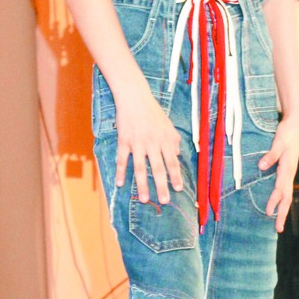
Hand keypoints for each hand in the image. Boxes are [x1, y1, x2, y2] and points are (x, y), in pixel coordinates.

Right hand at [114, 87, 182, 204]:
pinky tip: (120, 184)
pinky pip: (122, 159)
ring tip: (144, 199)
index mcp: (165, 139)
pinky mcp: (124, 141)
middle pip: (157, 168)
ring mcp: (137, 143)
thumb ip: (174, 140)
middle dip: (161, 185)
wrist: (134, 97)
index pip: (172, 161)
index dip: (175, 176)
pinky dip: (120, 172)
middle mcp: (152, 143)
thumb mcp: (168, 124)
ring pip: (139, 167)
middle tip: (164, 201)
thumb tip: (178, 156)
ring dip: (142, 184)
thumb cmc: (153, 111)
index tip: (178, 189)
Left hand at [258, 114, 298, 232]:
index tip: (268, 213)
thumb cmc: (287, 132)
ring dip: (282, 208)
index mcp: (287, 168)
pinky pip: (285, 188)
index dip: (274, 201)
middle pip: (287, 197)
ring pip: (287, 194)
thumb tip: (261, 166)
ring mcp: (289, 172)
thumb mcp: (279, 141)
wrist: (297, 124)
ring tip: (278, 221)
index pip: (280, 189)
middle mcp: (289, 172)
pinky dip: (281, 198)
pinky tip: (276, 204)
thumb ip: (271, 154)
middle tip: (278, 229)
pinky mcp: (287, 169)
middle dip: (282, 213)